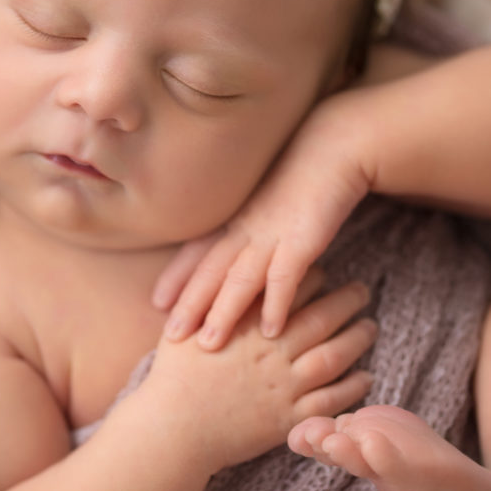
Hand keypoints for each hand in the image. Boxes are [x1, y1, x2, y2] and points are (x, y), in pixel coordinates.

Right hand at [143, 272, 374, 473]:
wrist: (173, 431)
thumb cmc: (172, 378)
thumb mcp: (185, 329)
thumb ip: (207, 304)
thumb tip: (217, 280)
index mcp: (247, 325)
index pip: (289, 291)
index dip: (312, 277)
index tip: (324, 272)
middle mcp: (271, 352)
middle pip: (321, 319)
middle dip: (347, 301)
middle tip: (363, 290)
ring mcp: (283, 386)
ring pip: (333, 356)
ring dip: (357, 339)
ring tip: (371, 327)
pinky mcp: (288, 418)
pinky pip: (331, 401)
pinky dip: (353, 388)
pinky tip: (366, 377)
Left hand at [152, 93, 371, 349]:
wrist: (333, 145)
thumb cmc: (301, 172)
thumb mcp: (264, 197)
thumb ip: (249, 222)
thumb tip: (240, 246)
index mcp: (234, 216)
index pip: (197, 250)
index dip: (177, 276)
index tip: (157, 302)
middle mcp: (245, 227)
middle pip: (210, 270)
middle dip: (189, 304)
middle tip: (171, 336)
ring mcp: (271, 234)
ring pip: (239, 279)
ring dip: (223, 312)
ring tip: (209, 344)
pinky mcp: (302, 240)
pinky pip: (285, 277)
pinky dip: (277, 304)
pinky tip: (272, 331)